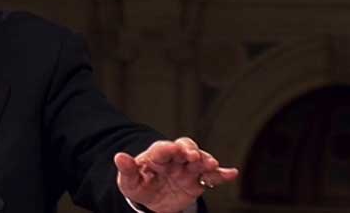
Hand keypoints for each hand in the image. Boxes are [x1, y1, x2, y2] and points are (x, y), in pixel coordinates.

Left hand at [114, 137, 237, 212]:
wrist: (152, 201)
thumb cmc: (139, 186)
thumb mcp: (129, 182)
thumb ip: (126, 170)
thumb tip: (118, 156)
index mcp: (155, 156)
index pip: (162, 148)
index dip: (167, 148)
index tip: (173, 150)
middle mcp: (174, 159)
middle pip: (184, 148)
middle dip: (189, 150)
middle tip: (193, 155)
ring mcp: (187, 168)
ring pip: (199, 159)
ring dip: (206, 160)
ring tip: (212, 165)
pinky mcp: (198, 180)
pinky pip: (212, 176)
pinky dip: (222, 174)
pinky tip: (231, 173)